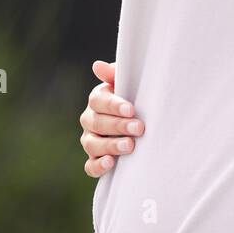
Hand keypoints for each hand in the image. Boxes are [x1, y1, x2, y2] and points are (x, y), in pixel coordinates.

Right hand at [79, 60, 144, 177]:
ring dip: (110, 145)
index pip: (98, 101)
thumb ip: (115, 74)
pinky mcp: (94, 159)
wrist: (143, 121)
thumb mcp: (130, 83)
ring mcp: (91, 140)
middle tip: (139, 128)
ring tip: (129, 146)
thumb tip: (98, 66)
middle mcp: (90, 120)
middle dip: (118, 126)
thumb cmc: (137, 98)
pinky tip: (111, 163)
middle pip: (96, 123)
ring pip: (92, 144)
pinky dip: (98, 166)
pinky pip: (90, 166)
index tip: (131, 109)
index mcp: (97, 100)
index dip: (113, 105)